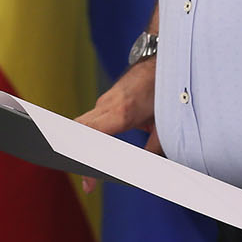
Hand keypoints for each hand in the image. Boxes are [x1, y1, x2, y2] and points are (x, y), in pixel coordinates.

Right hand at [75, 58, 159, 192]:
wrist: (160, 61)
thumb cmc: (163, 88)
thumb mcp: (164, 122)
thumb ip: (155, 147)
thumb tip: (151, 171)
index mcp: (122, 111)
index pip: (93, 135)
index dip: (86, 158)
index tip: (88, 180)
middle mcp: (107, 105)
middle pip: (79, 130)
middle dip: (77, 155)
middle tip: (87, 180)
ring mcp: (104, 101)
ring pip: (83, 124)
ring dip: (81, 144)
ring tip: (88, 168)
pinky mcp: (106, 101)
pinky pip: (91, 119)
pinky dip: (89, 135)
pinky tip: (94, 149)